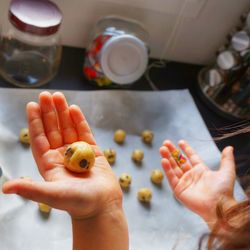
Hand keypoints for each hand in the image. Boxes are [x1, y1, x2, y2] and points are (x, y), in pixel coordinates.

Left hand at [3, 91, 121, 218]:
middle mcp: (61, 155)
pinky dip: (79, 120)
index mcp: (49, 164)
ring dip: (63, 112)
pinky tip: (74, 109)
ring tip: (58, 97)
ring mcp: (77, 151)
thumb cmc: (78, 203)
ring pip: (68, 127)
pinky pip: (84, 132)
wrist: (102, 205)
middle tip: (46, 95)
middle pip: (53, 129)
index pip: (39, 139)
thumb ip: (31, 189)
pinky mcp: (92, 150)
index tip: (32, 106)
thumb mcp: (53, 195)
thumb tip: (5, 187)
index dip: (35, 122)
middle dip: (49, 112)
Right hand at [159, 140, 236, 227]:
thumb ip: (226, 159)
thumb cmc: (223, 191)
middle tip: (165, 143)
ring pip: (173, 167)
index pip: (191, 157)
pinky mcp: (178, 190)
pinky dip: (167, 169)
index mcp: (201, 171)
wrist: (218, 206)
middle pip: (179, 161)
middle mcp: (191, 176)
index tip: (180, 142)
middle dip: (172, 152)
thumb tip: (229, 147)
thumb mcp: (227, 172)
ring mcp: (184, 183)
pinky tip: (163, 160)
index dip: (186, 149)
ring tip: (162, 148)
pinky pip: (171, 177)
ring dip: (167, 158)